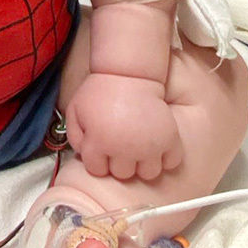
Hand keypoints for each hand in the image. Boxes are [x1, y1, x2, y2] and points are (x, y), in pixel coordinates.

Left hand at [66, 73, 182, 180]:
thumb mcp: (76, 111)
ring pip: (148, 173)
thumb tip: (84, 157)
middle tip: (120, 142)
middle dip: (119, 161)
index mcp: (100, 142)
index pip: (97, 170)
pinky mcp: (170, 139)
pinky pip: (172, 162)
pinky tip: (156, 144)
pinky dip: (166, 157)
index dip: (97, 158)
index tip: (101, 145)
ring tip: (139, 146)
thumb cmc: (100, 92)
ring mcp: (149, 145)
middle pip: (123, 174)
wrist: (129, 73)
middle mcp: (125, 148)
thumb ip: (75, 138)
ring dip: (143, 162)